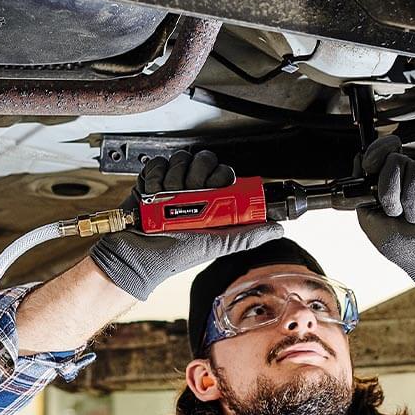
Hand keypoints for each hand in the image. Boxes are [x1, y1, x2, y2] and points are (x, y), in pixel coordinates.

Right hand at [89, 150, 281, 299]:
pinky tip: (153, 193)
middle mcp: (194, 190)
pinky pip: (158, 163)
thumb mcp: (217, 244)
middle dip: (197, 175)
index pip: (224, 173)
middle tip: (190, 194)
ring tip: (167, 200)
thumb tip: (277, 229)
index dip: (219, 175)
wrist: (136, 255)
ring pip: (181, 159)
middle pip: (203, 160)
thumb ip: (246, 236)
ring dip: (174, 178)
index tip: (213, 187)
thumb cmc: (175, 254)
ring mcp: (172, 183)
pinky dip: (154, 177)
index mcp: (212, 202)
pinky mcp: (151, 179)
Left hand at [356, 135, 414, 306]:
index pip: (381, 153)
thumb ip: (362, 199)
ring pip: (414, 170)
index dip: (374, 154)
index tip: (368, 167)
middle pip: (394, 160)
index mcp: (391, 184)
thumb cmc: (405, 248)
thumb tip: (361, 175)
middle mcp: (410, 177)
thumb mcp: (372, 225)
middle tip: (397, 213)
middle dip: (390, 192)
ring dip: (411, 204)